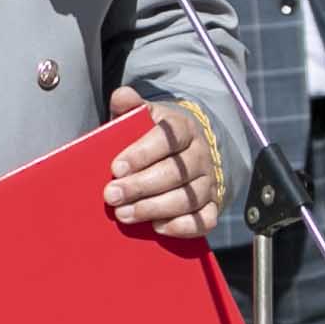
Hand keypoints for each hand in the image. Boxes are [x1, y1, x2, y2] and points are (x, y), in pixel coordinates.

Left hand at [103, 91, 221, 241]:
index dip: (142, 153)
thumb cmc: (157, 136)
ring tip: (124, 214)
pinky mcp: (213, 204)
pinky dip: (183, 227)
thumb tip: (122, 96)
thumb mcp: (145, 116)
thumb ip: (131, 106)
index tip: (115, 168)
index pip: (168, 137)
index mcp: (183, 128)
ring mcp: (209, 180)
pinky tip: (157, 227)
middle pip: (175, 172)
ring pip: (188, 198)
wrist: (190, 149)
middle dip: (140, 186)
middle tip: (112, 196)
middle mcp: (200, 154)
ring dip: (154, 208)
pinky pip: (205, 220)